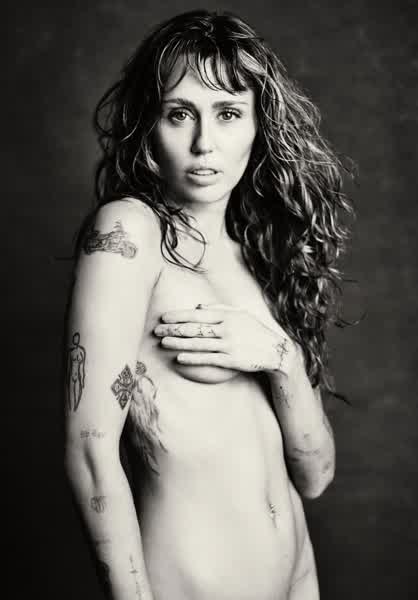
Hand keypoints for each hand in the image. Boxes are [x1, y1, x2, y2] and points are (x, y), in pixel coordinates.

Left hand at [153, 303, 297, 375]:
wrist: (274, 351)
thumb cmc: (255, 331)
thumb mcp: (241, 314)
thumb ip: (219, 309)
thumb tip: (198, 307)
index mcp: (227, 316)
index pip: (198, 314)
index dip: (179, 315)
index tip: (164, 317)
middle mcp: (227, 329)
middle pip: (195, 328)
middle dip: (174, 329)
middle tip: (157, 330)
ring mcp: (229, 345)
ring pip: (198, 344)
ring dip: (179, 343)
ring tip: (163, 343)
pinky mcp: (231, 360)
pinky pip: (207, 359)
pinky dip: (192, 358)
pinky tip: (180, 358)